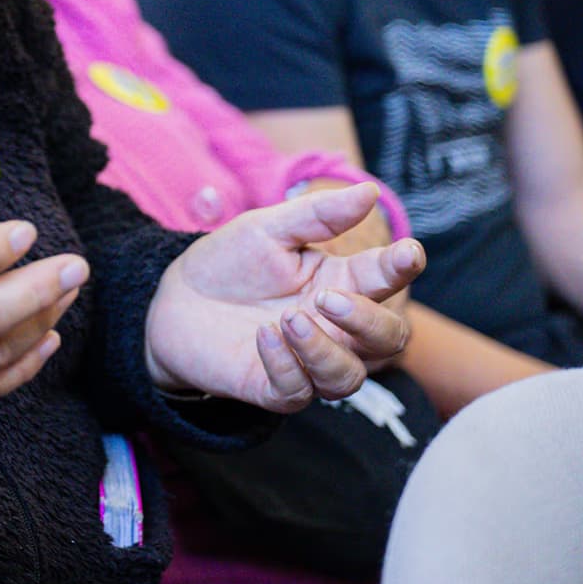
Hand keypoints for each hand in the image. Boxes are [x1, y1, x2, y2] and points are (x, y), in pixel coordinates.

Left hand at [144, 182, 423, 412]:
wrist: (174, 299)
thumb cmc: (230, 263)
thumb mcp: (266, 229)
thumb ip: (316, 215)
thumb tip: (369, 192)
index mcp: (341, 283)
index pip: (385, 279)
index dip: (402, 267)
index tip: (408, 252)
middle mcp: (335, 328)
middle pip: (387, 339)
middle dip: (368, 320)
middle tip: (329, 298)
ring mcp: (307, 362)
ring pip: (348, 377)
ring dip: (324, 351)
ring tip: (288, 318)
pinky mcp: (273, 388)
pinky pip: (297, 391)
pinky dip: (285, 366)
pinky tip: (264, 336)